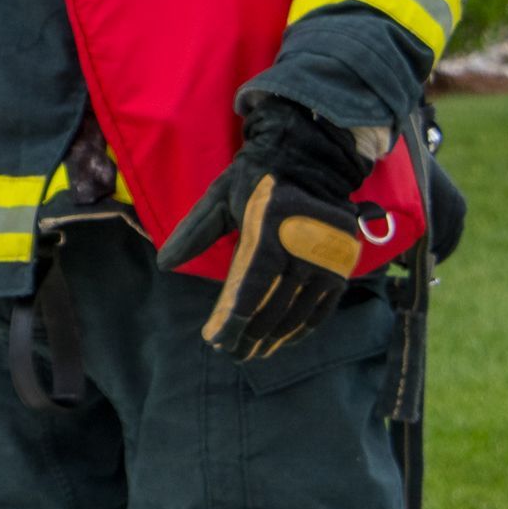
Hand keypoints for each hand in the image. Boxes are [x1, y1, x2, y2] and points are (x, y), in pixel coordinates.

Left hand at [157, 93, 371, 361]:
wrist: (313, 156)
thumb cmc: (257, 177)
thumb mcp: (220, 196)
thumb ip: (195, 232)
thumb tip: (165, 264)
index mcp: (268, 231)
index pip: (248, 288)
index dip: (231, 320)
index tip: (214, 340)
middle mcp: (301, 249)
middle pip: (273, 307)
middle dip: (249, 334)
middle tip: (230, 352)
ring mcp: (326, 260)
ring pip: (298, 312)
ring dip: (274, 337)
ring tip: (253, 352)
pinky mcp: (342, 265)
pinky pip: (323, 307)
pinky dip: (303, 328)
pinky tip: (286, 340)